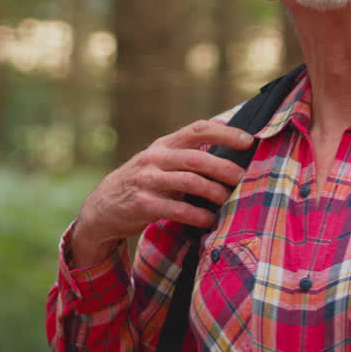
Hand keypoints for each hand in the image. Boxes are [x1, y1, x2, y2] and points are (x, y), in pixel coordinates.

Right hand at [69, 119, 253, 266]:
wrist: (102, 208)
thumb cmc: (142, 184)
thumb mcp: (159, 163)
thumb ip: (186, 157)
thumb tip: (231, 156)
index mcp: (163, 145)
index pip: (197, 130)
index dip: (225, 133)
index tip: (248, 141)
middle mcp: (154, 158)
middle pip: (197, 158)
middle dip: (225, 168)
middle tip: (244, 179)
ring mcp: (147, 181)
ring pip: (190, 182)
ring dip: (215, 193)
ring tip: (230, 201)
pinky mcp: (143, 204)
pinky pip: (178, 209)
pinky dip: (198, 216)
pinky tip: (210, 221)